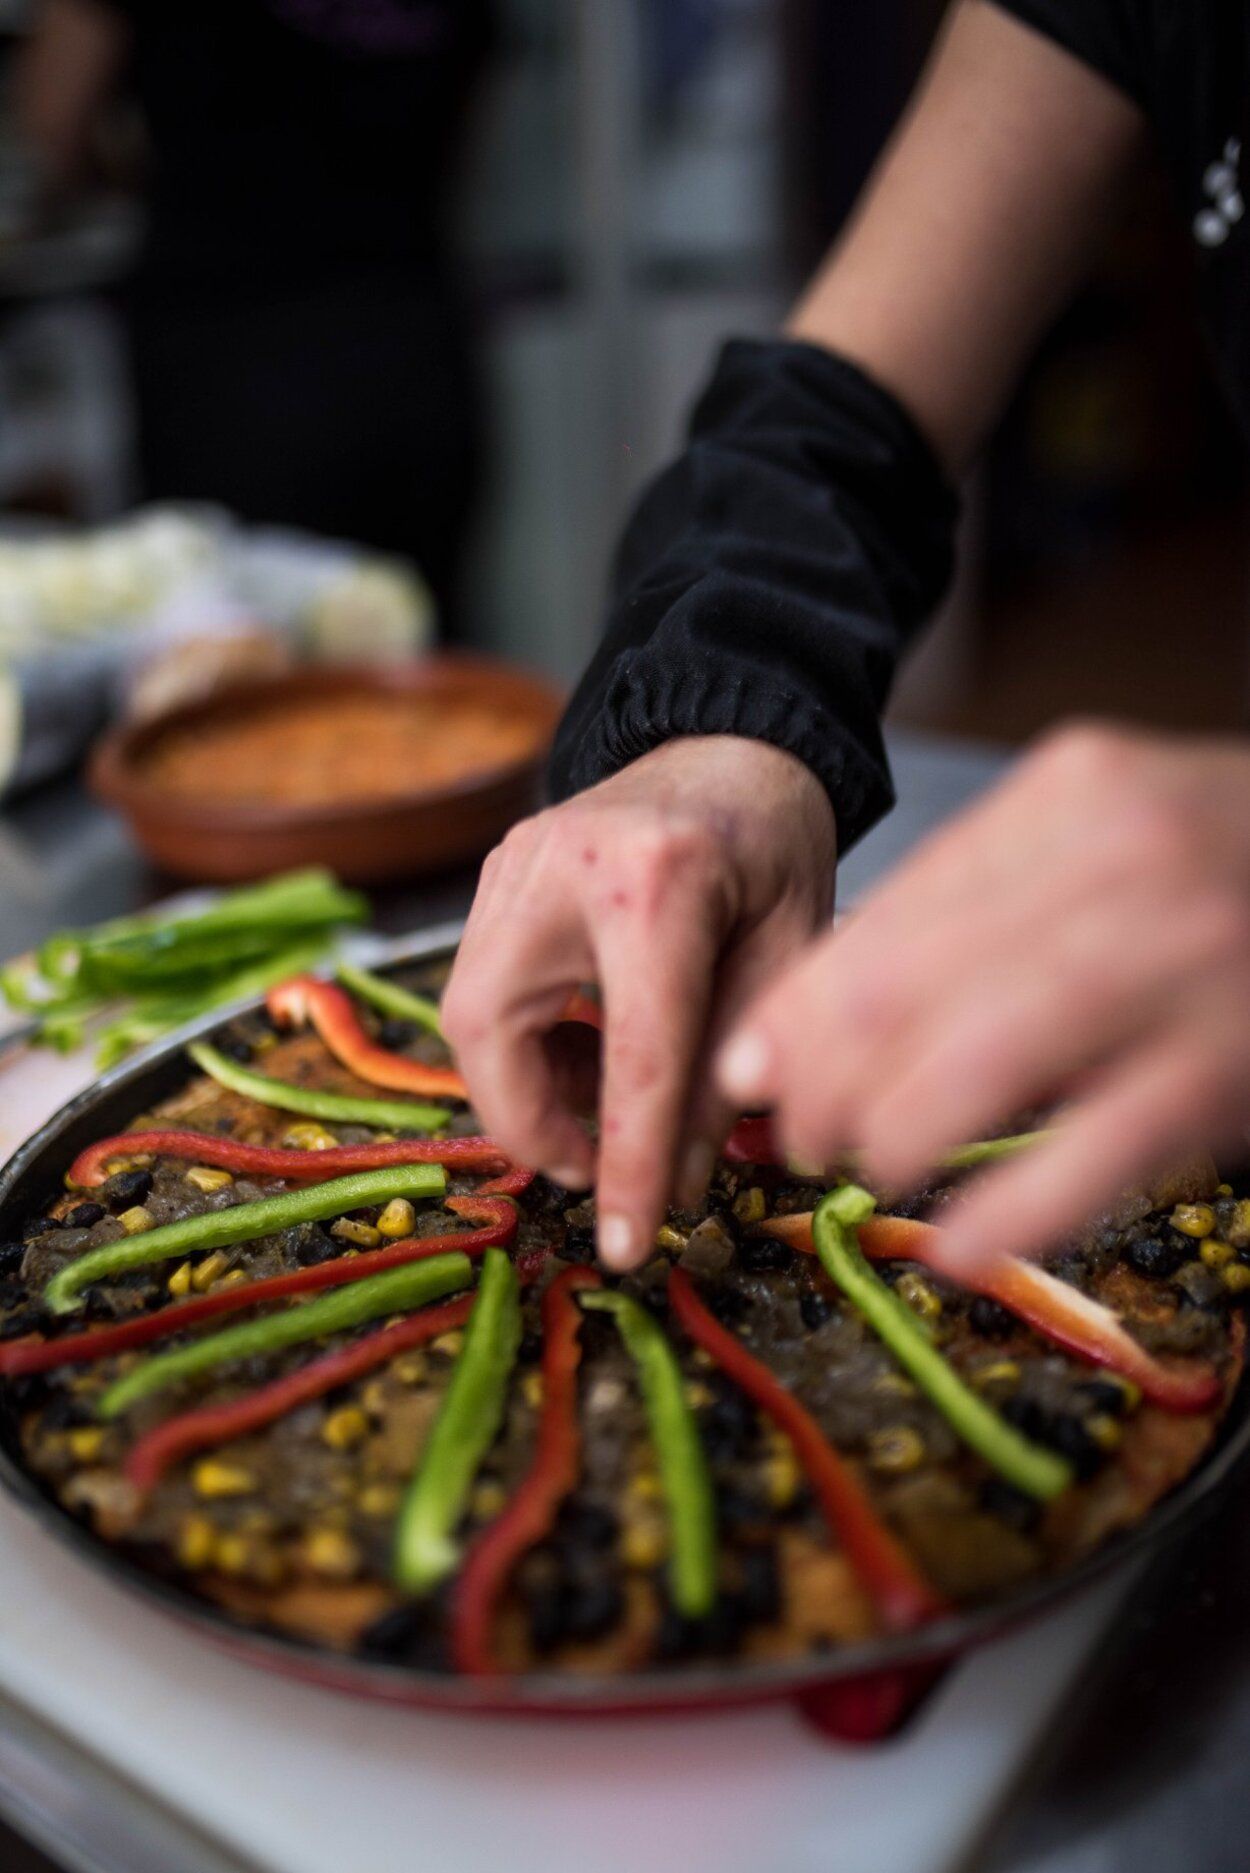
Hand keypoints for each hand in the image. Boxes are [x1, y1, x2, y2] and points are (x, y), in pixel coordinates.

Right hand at [442, 736, 835, 1268]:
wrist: (729, 746)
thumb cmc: (774, 851)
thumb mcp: (789, 959)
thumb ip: (734, 1070)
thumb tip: (678, 1186)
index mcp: (658, 883)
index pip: (633, 1055)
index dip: (629, 1163)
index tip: (627, 1247)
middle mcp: (560, 865)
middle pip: (492, 1033)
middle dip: (534, 1126)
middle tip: (600, 1166)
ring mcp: (511, 864)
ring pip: (469, 1020)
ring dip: (529, 1088)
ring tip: (606, 1100)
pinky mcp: (494, 875)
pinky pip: (481, 990)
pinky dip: (525, 1045)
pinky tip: (587, 1046)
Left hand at [717, 724, 1249, 1272]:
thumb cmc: (1224, 868)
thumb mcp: (1103, 836)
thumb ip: (974, 904)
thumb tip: (812, 1014)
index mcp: (1068, 795)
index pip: (887, 916)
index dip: (796, 1011)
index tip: (751, 1070)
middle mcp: (1120, 863)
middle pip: (904, 992)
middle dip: (822, 1084)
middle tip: (801, 1136)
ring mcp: (1181, 964)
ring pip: (973, 1070)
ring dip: (890, 1138)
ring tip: (869, 1168)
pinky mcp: (1227, 1066)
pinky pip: (1085, 1158)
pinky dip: (1002, 1215)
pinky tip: (955, 1246)